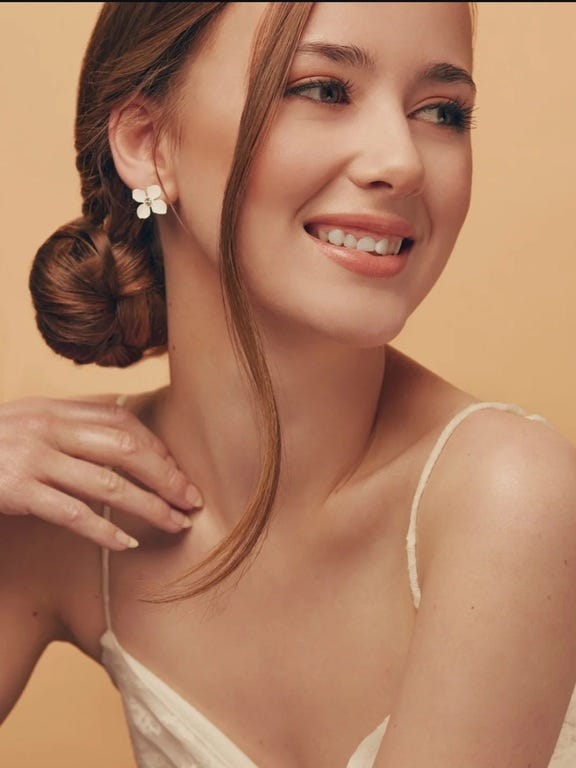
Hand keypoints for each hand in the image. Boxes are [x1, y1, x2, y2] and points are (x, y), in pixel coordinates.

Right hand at [0, 397, 202, 549]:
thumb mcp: (27, 424)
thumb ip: (68, 427)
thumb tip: (120, 440)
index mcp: (55, 409)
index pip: (124, 424)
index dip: (159, 450)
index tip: (180, 474)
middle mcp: (48, 427)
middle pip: (127, 449)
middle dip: (167, 476)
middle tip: (193, 500)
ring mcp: (31, 457)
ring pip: (108, 483)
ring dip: (150, 506)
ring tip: (175, 524)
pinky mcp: (15, 489)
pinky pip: (71, 513)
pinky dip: (104, 531)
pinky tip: (127, 545)